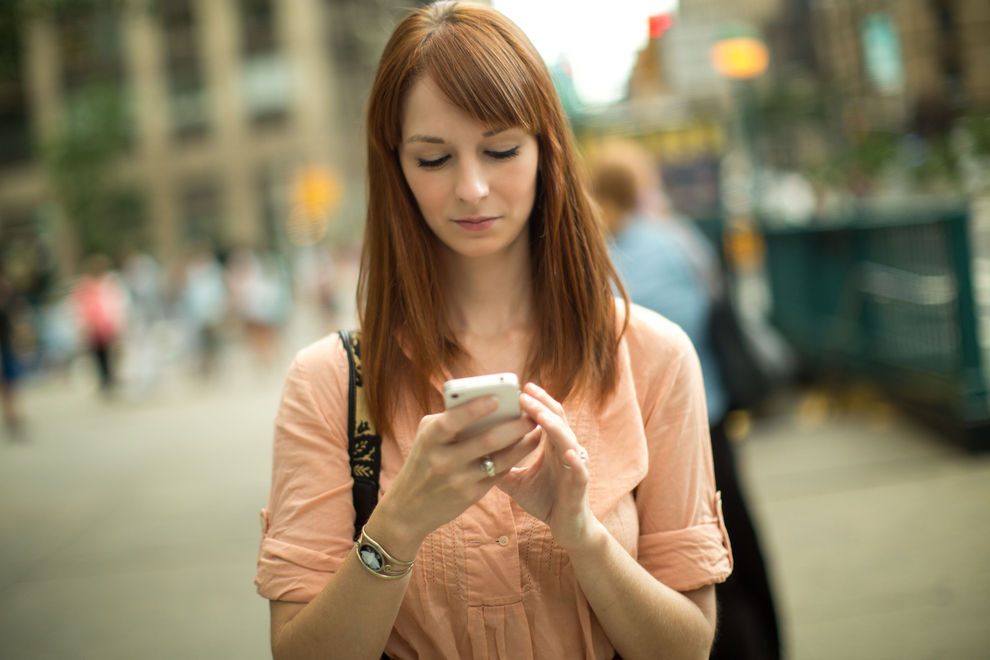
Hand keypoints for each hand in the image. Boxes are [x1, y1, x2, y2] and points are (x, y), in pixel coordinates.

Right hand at [372, 395, 539, 556]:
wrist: (408, 507)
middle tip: (532, 413)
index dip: (475, 409)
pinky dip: (515, 458)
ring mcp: (458, 480)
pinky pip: (499, 473)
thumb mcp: (427, 436)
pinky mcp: (471, 495)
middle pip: (486, 440)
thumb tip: (487, 400)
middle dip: (514, 426)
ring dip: (522, 444)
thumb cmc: (423, 459)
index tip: (497, 397)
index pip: (453, 421)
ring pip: (499, 459)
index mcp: (430, 439)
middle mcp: (443, 460)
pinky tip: (526, 446)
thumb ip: (450, 418)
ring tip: (537, 429)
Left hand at [497, 383, 593, 550]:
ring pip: (567, 439)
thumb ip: (500, 466)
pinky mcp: (581, 484)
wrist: (566, 526)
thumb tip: (474, 454)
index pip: (546, 416)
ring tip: (539, 414)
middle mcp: (567, 449)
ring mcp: (576, 465)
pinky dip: (575, 459)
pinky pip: (580, 469)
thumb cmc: (544, 499)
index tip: (520, 389)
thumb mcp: (516, 481)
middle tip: (524, 392)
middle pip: (557, 419)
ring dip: (554, 425)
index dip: (536, 401)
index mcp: (552, 445)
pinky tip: (568, 452)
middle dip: (541, 404)